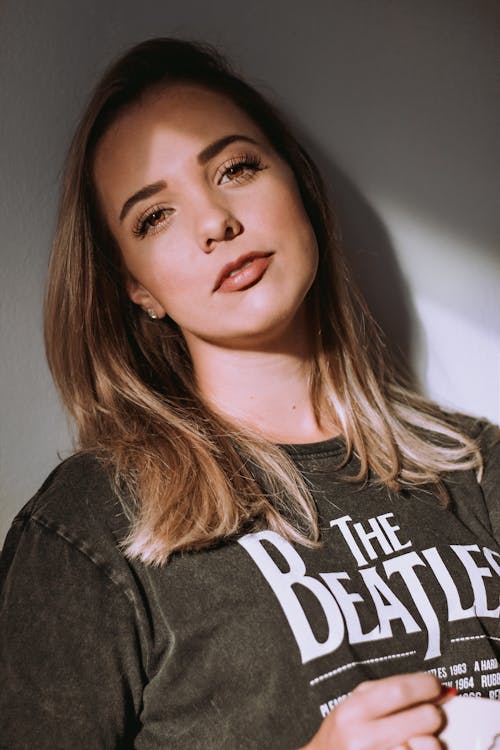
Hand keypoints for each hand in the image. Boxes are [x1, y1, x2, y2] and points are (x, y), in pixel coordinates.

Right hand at [300, 672, 445, 749]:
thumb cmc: (344, 732)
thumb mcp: (358, 703)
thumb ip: (392, 691)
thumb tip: (438, 689)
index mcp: (353, 711)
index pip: (400, 690)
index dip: (426, 685)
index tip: (435, 685)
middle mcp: (363, 738)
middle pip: (424, 717)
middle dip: (433, 713)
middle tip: (427, 714)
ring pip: (430, 745)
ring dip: (430, 739)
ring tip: (416, 737)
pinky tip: (407, 748)